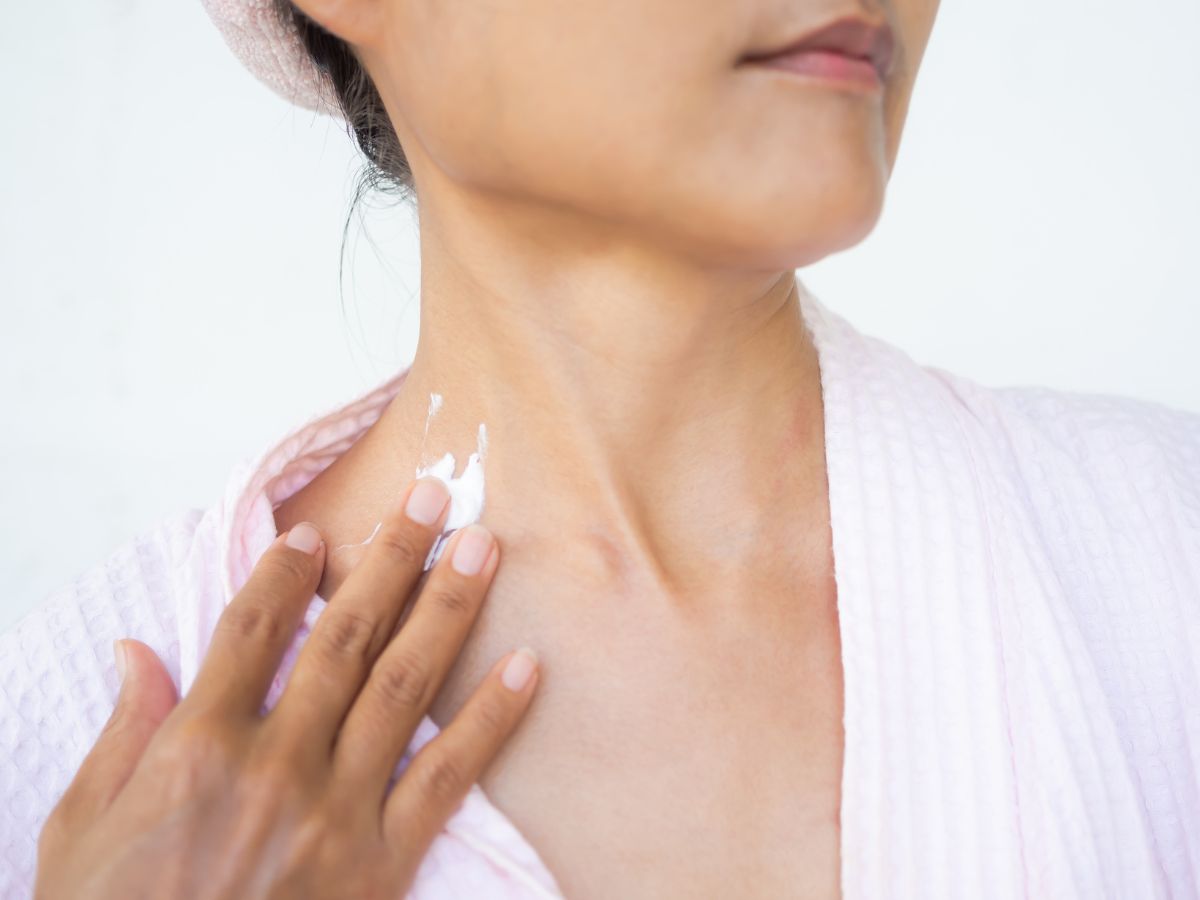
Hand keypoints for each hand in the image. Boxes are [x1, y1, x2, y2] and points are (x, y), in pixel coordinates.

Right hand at [34, 476, 539, 899]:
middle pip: (343, 638)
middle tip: (433, 497)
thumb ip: (122, 734)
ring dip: (446, 611)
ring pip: (402, 687)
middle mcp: (275, 766)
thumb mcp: (81, 830)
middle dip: (392, 559)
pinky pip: (447, 777)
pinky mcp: (383, 862)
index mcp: (197, 750)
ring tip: (483, 549)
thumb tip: (138, 651)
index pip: (251, 632)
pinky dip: (491, 720)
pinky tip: (527, 667)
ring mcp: (336, 812)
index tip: (316, 530)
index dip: (283, 573)